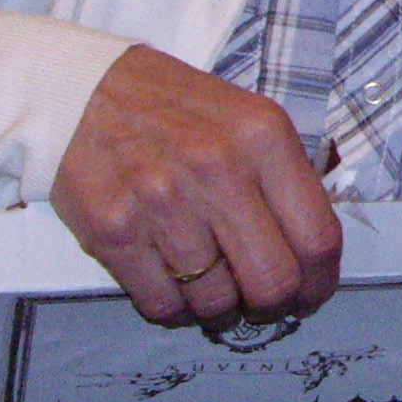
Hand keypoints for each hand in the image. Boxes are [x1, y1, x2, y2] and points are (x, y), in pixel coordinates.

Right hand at [50, 45, 343, 325]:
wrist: (81, 91)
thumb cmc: (171, 108)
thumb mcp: (247, 116)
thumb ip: (286, 176)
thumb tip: (313, 248)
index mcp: (262, 137)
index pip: (317, 237)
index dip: (320, 281)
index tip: (311, 292)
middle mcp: (216, 169)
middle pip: (272, 281)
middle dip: (274, 304)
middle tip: (263, 300)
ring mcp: (162, 203)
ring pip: (217, 302)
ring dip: (221, 306)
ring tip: (212, 284)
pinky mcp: (114, 232)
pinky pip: (163, 305)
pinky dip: (177, 310)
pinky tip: (177, 287)